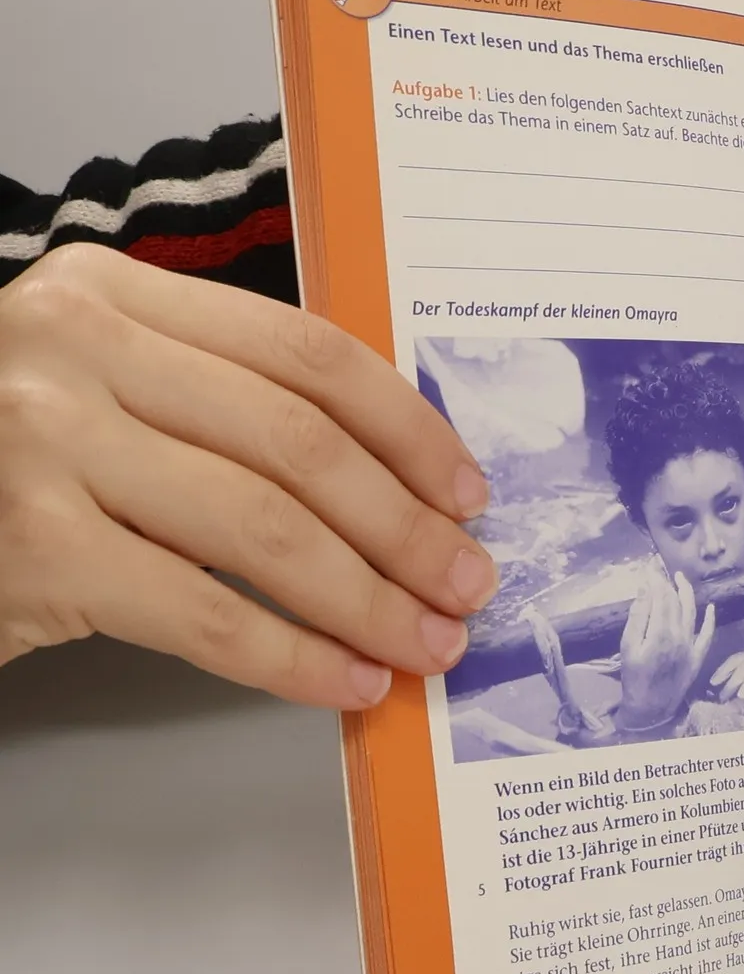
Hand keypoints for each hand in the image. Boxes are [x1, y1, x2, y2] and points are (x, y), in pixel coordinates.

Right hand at [0, 245, 496, 707]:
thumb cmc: (6, 458)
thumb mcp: (104, 386)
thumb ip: (220, 400)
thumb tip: (396, 483)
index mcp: (114, 294)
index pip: (306, 352)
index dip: (408, 429)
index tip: (467, 492)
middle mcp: (76, 349)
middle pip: (301, 444)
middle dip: (407, 528)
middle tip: (466, 583)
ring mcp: (44, 443)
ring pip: (267, 530)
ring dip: (369, 599)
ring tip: (427, 642)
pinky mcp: (32, 545)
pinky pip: (204, 612)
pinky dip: (292, 656)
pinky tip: (347, 679)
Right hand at [617, 567, 714, 730]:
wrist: (651, 708)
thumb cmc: (634, 678)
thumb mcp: (628, 647)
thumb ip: (638, 617)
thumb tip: (644, 590)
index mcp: (661, 632)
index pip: (661, 597)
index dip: (656, 580)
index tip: (648, 569)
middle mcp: (680, 636)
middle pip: (676, 602)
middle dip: (668, 583)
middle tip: (660, 570)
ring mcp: (692, 646)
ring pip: (693, 612)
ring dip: (688, 593)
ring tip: (681, 579)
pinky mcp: (698, 656)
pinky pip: (708, 634)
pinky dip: (710, 619)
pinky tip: (710, 607)